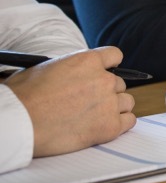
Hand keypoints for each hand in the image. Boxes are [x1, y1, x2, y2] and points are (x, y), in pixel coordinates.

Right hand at [6, 47, 136, 156]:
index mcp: (87, 61)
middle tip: (87, 102)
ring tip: (94, 115)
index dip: (108, 65)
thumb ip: (67, 67)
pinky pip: (129, 121)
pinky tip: (104, 126)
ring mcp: (109, 103)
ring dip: (114, 107)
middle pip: (119, 83)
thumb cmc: (23, 97)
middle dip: (106, 91)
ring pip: (126, 102)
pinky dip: (119, 124)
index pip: (114, 56)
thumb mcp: (44, 68)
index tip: (103, 73)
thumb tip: (72, 73)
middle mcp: (103, 80)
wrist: (18, 124)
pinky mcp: (110, 127)